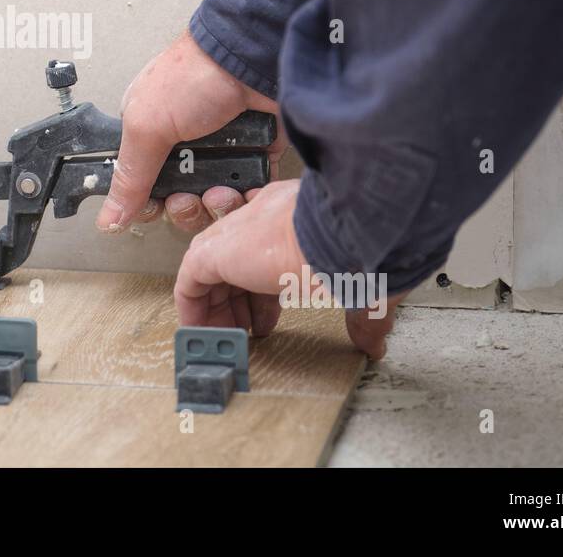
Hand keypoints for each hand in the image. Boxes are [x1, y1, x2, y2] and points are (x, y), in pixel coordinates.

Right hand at [96, 30, 286, 235]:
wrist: (251, 60)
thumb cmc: (196, 75)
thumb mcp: (147, 127)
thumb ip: (128, 177)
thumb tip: (108, 218)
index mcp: (151, 134)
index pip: (144, 186)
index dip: (151, 203)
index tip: (157, 206)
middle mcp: (185, 145)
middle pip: (180, 200)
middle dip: (186, 207)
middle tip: (189, 197)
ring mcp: (222, 150)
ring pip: (216, 200)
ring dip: (218, 203)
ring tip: (222, 188)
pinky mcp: (255, 154)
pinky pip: (250, 191)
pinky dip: (249, 195)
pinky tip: (245, 188)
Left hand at [173, 179, 404, 358]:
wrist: (347, 226)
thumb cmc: (360, 246)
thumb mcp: (359, 285)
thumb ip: (361, 315)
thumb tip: (373, 343)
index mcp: (294, 218)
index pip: (266, 253)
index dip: (264, 294)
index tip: (268, 320)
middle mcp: (262, 218)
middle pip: (234, 264)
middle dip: (238, 304)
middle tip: (246, 332)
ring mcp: (237, 232)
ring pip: (209, 272)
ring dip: (215, 309)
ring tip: (225, 339)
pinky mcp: (215, 251)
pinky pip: (189, 282)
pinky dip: (193, 309)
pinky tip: (201, 331)